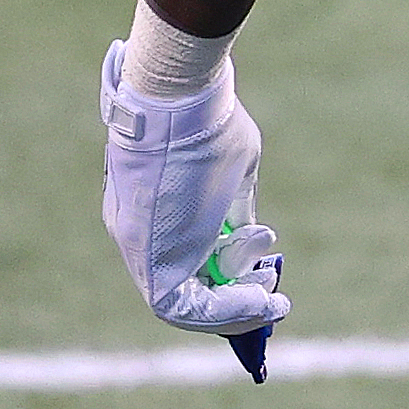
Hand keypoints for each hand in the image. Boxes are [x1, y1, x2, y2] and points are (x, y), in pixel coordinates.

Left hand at [101, 41, 289, 376]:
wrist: (177, 97)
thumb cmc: (207, 120)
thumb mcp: (231, 170)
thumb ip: (234, 210)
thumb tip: (249, 236)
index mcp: (151, 208)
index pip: (182, 255)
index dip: (221, 270)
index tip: (258, 273)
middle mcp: (138, 234)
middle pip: (184, 284)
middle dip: (231, 298)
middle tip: (269, 294)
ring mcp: (140, 249)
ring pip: (187, 301)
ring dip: (235, 307)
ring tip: (270, 297)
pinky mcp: (151, 262)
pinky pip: (188, 306)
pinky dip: (229, 310)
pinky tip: (262, 301)